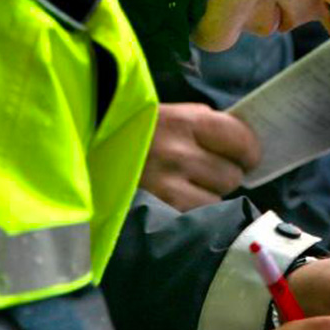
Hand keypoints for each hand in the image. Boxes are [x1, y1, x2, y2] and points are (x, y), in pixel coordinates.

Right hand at [140, 103, 261, 210]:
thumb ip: (205, 126)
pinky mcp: (158, 211)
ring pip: (217, 200)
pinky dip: (191, 210)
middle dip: (224, 174)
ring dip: (208, 195)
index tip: (246, 156)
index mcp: (184, 121)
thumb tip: (243, 145)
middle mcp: (178, 153)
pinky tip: (174, 198)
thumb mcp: (168, 114)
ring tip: (185, 184)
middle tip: (206, 170)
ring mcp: (167, 186)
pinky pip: (196, 215)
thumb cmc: (130, 129)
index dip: (249, 151)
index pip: (242, 140)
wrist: (80, 146)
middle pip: (232, 175)